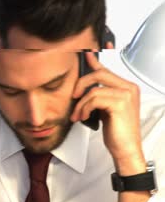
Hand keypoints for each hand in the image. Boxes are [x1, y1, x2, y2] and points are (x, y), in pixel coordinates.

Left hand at [70, 50, 144, 174]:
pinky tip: (84, 117)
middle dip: (80, 84)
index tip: (86, 52)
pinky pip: (94, 99)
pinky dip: (84, 108)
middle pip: (98, 75)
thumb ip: (97, 95)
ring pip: (93, 90)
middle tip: (73, 97)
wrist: (125, 148)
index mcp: (126, 87)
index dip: (95, 60)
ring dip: (80, 104)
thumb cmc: (115, 130)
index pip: (106, 70)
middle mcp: (128, 88)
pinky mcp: (120, 103)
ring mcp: (126, 95)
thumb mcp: (104, 108)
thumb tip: (83, 86)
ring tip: (78, 115)